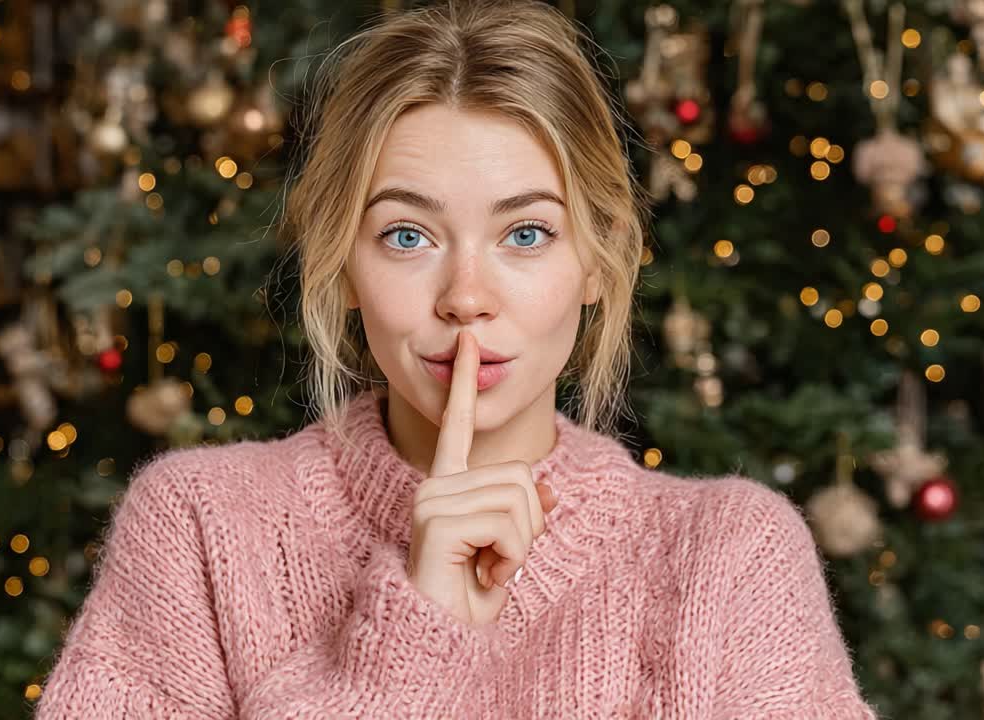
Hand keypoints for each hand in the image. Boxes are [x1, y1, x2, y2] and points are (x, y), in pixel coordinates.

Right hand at [405, 329, 558, 624]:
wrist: (437, 640)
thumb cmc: (465, 598)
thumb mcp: (507, 550)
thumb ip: (525, 516)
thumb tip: (550, 490)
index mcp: (448, 487)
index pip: (460, 427)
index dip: (466, 385)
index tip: (469, 344)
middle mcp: (436, 486)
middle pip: (522, 477)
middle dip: (528, 527)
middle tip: (496, 559)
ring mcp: (433, 500)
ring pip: (521, 501)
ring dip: (520, 546)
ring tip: (486, 568)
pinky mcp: (438, 520)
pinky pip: (509, 524)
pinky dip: (510, 557)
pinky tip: (481, 574)